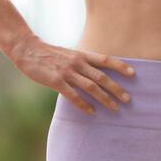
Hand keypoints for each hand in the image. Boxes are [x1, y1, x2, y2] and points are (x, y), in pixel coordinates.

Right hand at [11, 38, 134, 113]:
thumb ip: (81, 62)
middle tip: (128, 99)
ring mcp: (67, 72)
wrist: (27, 49)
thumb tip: (95, 73)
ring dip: (104, 98)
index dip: (121, 66)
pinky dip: (83, 104)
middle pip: (102, 76)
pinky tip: (91, 112)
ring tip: (115, 108)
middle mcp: (77, 62)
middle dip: (116, 88)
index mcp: (82, 54)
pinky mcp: (56, 81)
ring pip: (91, 87)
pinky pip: (73, 95)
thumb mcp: (68, 54)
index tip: (134, 74)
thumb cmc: (48, 53)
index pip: (106, 60)